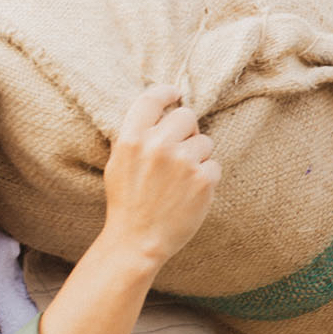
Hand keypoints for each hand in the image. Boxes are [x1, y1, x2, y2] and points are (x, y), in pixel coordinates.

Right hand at [100, 85, 219, 267]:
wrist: (137, 241)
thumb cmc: (127, 203)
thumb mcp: (117, 164)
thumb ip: (136, 136)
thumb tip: (160, 111)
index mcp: (131, 139)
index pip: (151, 99)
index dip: (166, 92)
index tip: (175, 94)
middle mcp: (157, 146)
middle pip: (186, 116)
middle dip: (187, 131)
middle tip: (179, 152)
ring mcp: (183, 162)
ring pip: (205, 141)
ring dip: (198, 157)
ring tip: (181, 181)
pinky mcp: (203, 180)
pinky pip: (215, 165)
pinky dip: (207, 179)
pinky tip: (190, 194)